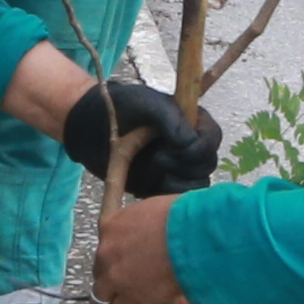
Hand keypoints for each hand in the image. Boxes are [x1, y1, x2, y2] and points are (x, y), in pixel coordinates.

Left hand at [59, 74, 221, 196]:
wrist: (90, 126)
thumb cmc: (120, 107)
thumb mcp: (146, 103)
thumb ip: (171, 119)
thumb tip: (189, 143)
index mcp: (192, 122)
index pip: (212, 138)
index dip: (201, 147)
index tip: (180, 148)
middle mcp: (189, 146)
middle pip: (206, 165)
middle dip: (184, 164)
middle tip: (158, 156)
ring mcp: (176, 169)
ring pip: (195, 186)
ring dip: (174, 180)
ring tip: (150, 167)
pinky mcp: (161, 187)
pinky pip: (174, 200)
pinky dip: (162, 194)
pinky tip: (146, 183)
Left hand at [95, 186, 185, 303]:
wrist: (195, 236)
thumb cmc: (182, 217)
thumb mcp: (153, 210)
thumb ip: (141, 222)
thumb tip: (142, 230)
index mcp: (110, 225)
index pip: (103, 245)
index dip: (113, 257)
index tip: (122, 263)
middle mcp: (106, 251)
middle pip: (99, 271)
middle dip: (111, 278)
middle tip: (125, 284)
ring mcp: (114, 277)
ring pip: (101, 296)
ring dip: (113, 300)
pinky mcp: (130, 298)